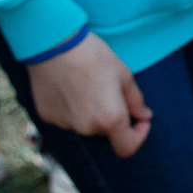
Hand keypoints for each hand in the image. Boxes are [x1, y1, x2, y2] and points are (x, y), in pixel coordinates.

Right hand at [27, 35, 151, 157]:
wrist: (53, 44)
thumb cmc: (92, 55)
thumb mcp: (123, 74)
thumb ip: (136, 100)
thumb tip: (144, 116)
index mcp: (109, 118)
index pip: (127, 147)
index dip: (138, 136)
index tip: (141, 120)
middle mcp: (86, 127)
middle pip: (106, 131)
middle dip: (114, 115)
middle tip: (110, 87)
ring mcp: (65, 124)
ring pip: (87, 124)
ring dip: (93, 111)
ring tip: (87, 82)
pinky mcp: (48, 117)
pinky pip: (68, 118)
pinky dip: (73, 108)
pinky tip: (70, 85)